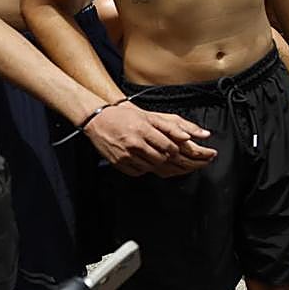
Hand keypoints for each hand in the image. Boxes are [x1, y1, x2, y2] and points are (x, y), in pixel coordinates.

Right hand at [84, 102, 215, 176]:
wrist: (99, 120)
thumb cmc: (126, 117)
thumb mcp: (150, 117)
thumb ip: (172, 127)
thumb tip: (189, 137)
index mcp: (144, 130)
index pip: (168, 147)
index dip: (175, 150)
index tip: (176, 149)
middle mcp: (134, 144)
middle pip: (161, 159)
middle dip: (168, 157)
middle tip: (167, 154)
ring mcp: (125, 155)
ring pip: (151, 167)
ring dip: (157, 163)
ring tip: (155, 154)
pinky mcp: (119, 163)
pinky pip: (139, 172)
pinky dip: (145, 168)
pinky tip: (144, 160)